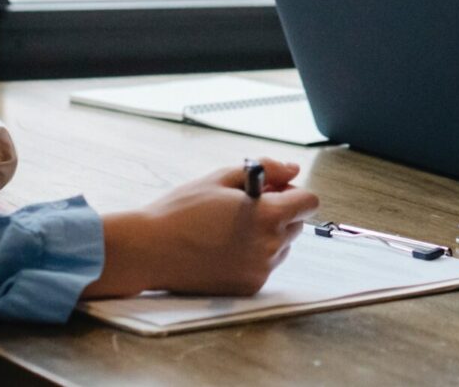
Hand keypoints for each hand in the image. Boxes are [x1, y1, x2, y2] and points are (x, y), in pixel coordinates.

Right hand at [84, 159, 320, 297]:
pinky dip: (253, 256)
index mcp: (267, 215)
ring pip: (282, 247)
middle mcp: (270, 246)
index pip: (309, 202)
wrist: (149, 250)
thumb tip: (293, 169)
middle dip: (280, 213)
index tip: (272, 190)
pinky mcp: (247, 287)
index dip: (292, 192)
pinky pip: (264, 266)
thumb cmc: (181, 210)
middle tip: (245, 207)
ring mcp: (260, 270)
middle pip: (297, 225)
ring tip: (229, 229)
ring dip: (267, 235)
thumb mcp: (222, 178)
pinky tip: (223, 248)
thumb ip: (266, 170)